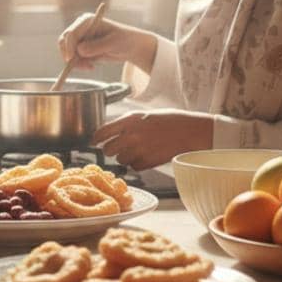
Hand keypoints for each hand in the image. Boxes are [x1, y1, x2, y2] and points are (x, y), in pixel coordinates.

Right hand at [58, 13, 156, 71]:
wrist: (129, 46)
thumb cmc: (124, 40)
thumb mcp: (113, 43)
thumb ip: (97, 46)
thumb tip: (79, 50)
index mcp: (86, 21)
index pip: (71, 33)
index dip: (69, 46)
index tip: (70, 60)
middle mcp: (80, 28)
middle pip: (65, 41)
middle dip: (71, 56)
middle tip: (84, 66)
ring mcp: (80, 38)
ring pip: (67, 51)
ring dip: (76, 62)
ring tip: (91, 66)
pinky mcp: (81, 48)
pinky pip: (73, 58)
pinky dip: (79, 64)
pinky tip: (91, 66)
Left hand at [92, 109, 213, 169]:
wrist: (188, 132)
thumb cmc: (167, 121)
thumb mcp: (143, 115)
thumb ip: (125, 123)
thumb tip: (109, 132)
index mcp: (129, 121)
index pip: (103, 132)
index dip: (95, 138)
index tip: (93, 142)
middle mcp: (131, 136)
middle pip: (108, 150)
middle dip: (111, 150)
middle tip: (118, 148)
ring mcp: (139, 150)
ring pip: (120, 160)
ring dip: (125, 157)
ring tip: (138, 150)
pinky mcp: (147, 162)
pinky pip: (134, 167)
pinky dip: (137, 164)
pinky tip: (147, 155)